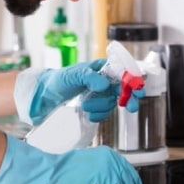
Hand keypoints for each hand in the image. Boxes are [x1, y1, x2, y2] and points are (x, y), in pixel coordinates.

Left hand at [15, 60, 145, 124]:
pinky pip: (105, 113)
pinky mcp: (96, 106)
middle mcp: (104, 80)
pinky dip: (98, 115)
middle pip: (124, 89)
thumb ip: (89, 77)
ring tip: (85, 106)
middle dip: (128, 98)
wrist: (46, 95)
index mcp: (101, 68)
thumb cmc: (58, 79)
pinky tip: (88, 114)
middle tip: (131, 107)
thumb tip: (105, 84)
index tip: (138, 90)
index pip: (123, 71)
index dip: (133, 80)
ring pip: (112, 103)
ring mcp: (100, 94)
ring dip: (101, 107)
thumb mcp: (73, 75)